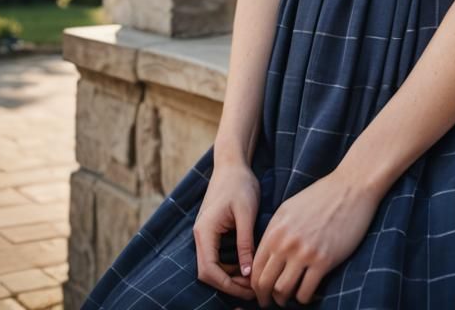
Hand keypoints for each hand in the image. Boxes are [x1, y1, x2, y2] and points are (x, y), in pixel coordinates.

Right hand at [193, 158, 261, 301]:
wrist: (232, 163)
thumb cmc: (240, 184)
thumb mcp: (246, 212)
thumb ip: (245, 243)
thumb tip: (247, 273)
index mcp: (205, 231)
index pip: (209, 270)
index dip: (227, 285)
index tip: (249, 291)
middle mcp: (200, 235)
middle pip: (208, 272)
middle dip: (229, 285)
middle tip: (253, 289)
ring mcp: (205, 234)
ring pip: (212, 266)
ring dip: (230, 276)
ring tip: (253, 279)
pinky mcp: (212, 232)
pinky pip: (217, 256)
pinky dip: (230, 266)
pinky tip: (247, 265)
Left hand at [248, 167, 379, 306]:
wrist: (350, 187)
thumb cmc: (321, 197)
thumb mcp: (289, 209)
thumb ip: (275, 232)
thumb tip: (267, 257)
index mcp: (275, 230)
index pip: (255, 268)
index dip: (255, 285)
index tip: (261, 291)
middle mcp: (286, 243)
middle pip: (264, 283)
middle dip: (265, 297)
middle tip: (269, 302)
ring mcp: (304, 253)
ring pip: (283, 291)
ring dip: (283, 300)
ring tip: (288, 300)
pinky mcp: (324, 260)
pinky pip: (305, 292)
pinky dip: (304, 298)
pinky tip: (307, 293)